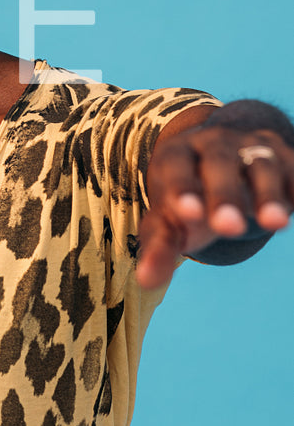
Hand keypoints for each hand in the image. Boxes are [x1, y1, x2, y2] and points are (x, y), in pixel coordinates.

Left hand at [138, 113, 293, 288]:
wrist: (218, 171)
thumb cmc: (187, 202)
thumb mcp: (169, 220)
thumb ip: (158, 247)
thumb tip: (146, 282)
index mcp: (177, 154)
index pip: (176, 167)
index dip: (181, 189)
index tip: (188, 215)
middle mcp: (214, 143)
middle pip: (218, 162)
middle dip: (223, 194)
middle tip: (228, 227)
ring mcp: (252, 147)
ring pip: (261, 163)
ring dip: (267, 194)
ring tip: (274, 225)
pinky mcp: (285, 158)